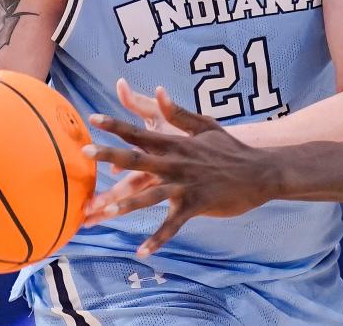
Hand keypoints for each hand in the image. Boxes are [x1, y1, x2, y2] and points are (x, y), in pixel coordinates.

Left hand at [84, 89, 278, 256]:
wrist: (258, 171)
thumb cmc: (230, 147)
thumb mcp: (205, 125)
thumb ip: (178, 113)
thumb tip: (158, 91)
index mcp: (176, 143)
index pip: (141, 132)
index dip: (116, 125)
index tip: (93, 118)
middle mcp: (176, 162)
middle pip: (137, 159)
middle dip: (110, 156)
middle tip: (84, 152)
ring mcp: (186, 184)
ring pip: (151, 195)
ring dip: (126, 203)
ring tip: (104, 211)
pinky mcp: (196, 205)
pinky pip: (173, 224)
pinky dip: (158, 238)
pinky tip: (142, 251)